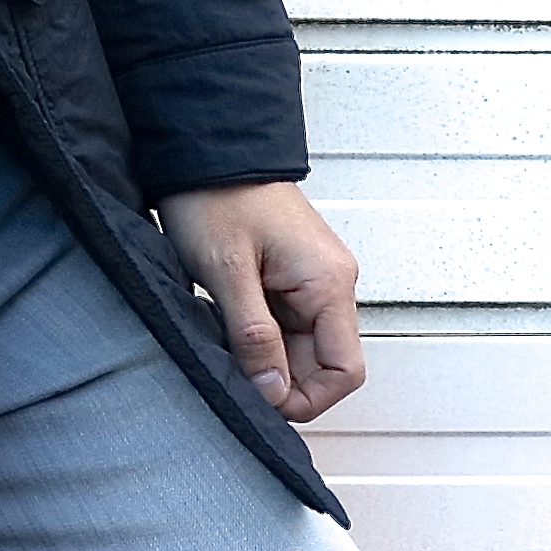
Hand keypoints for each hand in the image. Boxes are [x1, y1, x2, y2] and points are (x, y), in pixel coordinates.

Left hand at [158, 181, 364, 423]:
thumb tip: (272, 392)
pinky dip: (256, 339)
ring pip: (298, 350)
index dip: (306, 399)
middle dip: (279, 380)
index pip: (345, 372)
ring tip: (224, 344)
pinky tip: (225, 329)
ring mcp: (310, 282)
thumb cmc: (217, 196)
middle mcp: (330, 285)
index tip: (262, 400)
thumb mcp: (228, 272)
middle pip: (321, 365)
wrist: (205, 150)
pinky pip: (281, 328)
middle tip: (232, 374)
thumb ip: (254, 337)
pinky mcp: (288, 278)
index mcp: (329, 284)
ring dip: (264, 359)